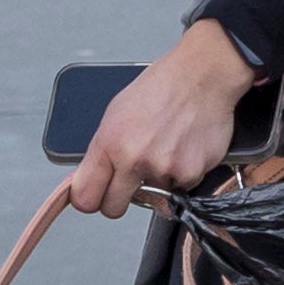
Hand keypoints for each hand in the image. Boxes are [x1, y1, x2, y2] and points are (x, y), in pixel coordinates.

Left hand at [67, 16, 263, 218]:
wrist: (202, 76)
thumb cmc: (160, 87)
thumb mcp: (115, 113)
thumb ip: (99, 152)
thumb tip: (81, 181)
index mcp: (110, 143)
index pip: (86, 196)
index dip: (89, 199)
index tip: (94, 197)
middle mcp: (134, 159)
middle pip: (114, 208)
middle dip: (118, 200)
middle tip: (128, 182)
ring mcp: (164, 169)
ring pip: (153, 197)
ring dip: (157, 181)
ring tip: (165, 148)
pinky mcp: (191, 174)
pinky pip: (181, 189)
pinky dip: (182, 174)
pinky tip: (183, 147)